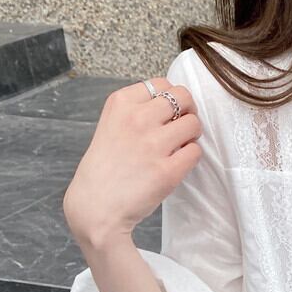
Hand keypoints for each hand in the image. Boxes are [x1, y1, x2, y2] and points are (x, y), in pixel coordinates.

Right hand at [63, 74, 202, 252]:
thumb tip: (171, 104)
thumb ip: (137, 112)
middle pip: (183, 97)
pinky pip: (195, 152)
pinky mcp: (168, 171)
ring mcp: (153, 145)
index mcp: (121, 103)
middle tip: (183, 127)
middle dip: (188, 111)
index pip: (162, 83)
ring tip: (181, 146)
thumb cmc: (105, 170)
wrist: (96, 207)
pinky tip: (178, 164)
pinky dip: (192, 156)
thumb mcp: (111, 126)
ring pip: (193, 123)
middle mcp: (137, 119)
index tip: (169, 113)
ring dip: (192, 134)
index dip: (171, 98)